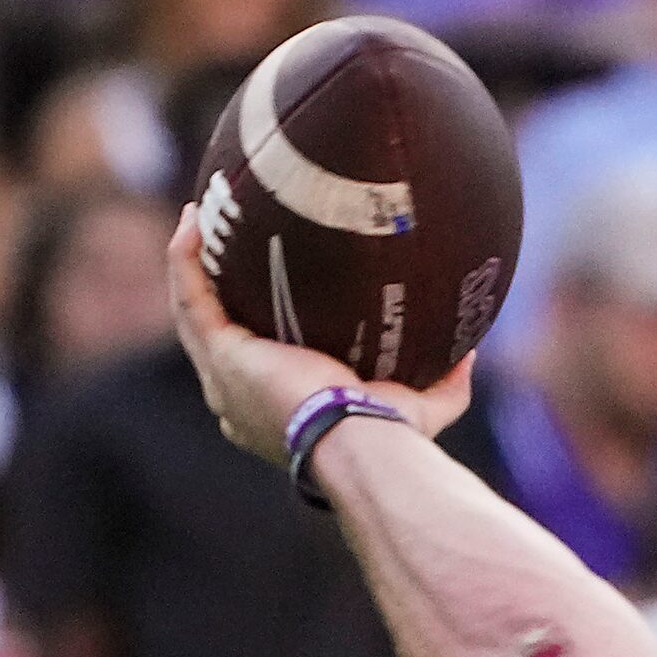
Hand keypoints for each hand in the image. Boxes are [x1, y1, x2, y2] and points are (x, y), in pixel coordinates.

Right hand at [165, 205, 473, 463]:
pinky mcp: (219, 353)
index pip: (253, 366)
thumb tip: (470, 353)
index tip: (262, 290)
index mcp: (274, 410)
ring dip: (190, 262)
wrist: (360, 439)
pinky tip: (192, 221)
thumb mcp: (423, 408)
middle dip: (212, 286)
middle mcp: (237, 396)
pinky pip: (190, 296)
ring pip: (192, 310)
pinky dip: (185, 259)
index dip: (249, 328)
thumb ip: (445, 384)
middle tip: (221, 241)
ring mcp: (222, 376)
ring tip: (198, 218)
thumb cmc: (389, 435)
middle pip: (213, 331)